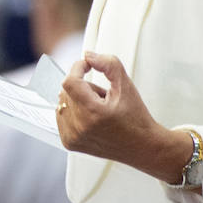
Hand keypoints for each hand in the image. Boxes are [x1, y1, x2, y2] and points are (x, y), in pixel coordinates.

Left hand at [56, 52, 190, 182]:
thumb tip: (88, 55)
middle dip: (83, 87)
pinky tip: (91, 118)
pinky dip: (73, 111)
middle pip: (66, 90)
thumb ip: (108, 64)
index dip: (78, 68)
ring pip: (62, 102)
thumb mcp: (126, 85)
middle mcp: (80, 128)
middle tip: (103, 97)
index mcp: (93, 113)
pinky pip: (61, 115)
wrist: (142, 147)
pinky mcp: (69, 143)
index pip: (70, 81)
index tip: (88, 66)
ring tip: (98, 110)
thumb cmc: (135, 118)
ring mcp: (73, 137)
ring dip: (77, 100)